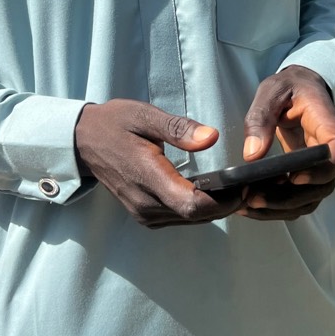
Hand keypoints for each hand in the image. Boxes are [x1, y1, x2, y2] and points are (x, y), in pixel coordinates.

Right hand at [74, 99, 242, 226]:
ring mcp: (144, 213)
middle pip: (197, 216)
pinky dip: (200, 209)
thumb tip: (211, 137)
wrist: (83, 141)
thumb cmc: (115, 123)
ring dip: (216, 208)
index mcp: (147, 177)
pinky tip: (214, 192)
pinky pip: (180, 217)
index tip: (245, 185)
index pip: (192, 204)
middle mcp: (146, 204)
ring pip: (190, 220)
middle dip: (227, 203)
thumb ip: (179, 129)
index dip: (224, 200)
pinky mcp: (145, 215)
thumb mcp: (145, 116)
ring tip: (238, 187)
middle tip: (251, 183)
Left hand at [239, 67, 334, 220]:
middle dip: (288, 198)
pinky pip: (299, 201)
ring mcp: (322, 169)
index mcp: (330, 125)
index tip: (294, 177)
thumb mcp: (272, 91)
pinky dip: (277, 209)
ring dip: (280, 209)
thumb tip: (252, 155)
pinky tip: (250, 206)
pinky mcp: (309, 179)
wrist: (300, 91)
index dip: (321, 170)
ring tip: (246, 205)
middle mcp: (333, 153)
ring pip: (311, 200)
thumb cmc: (289, 87)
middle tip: (252, 197)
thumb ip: (261, 118)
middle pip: (323, 186)